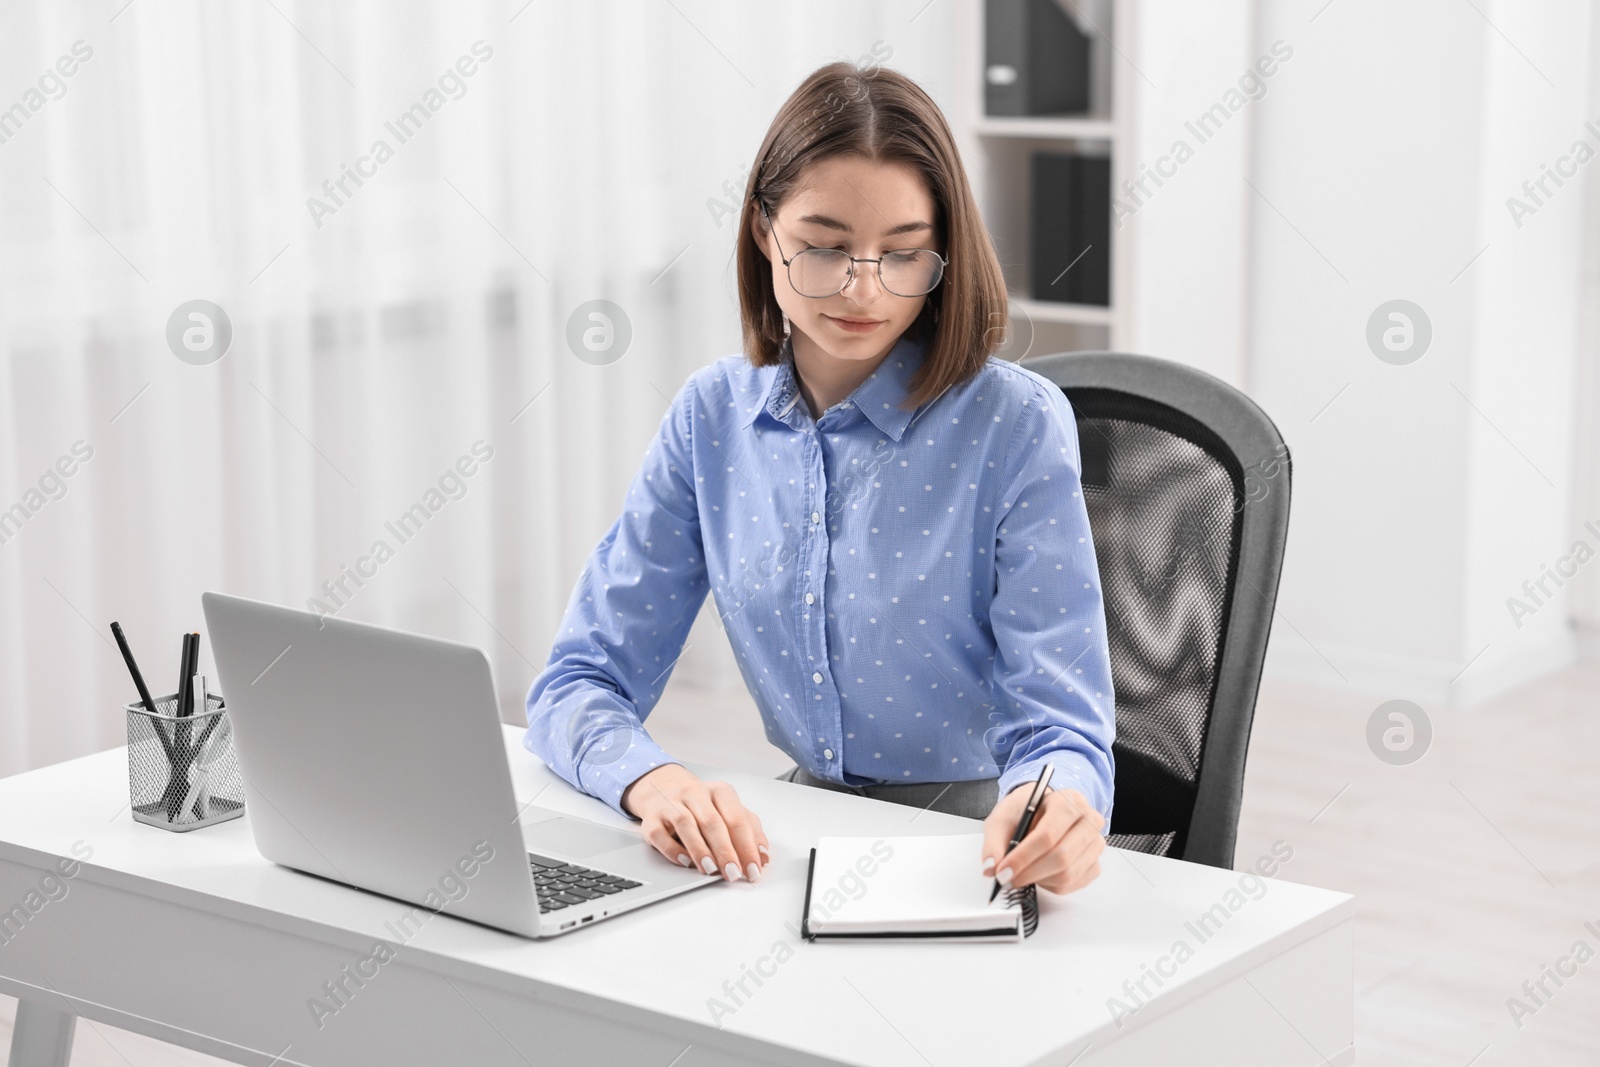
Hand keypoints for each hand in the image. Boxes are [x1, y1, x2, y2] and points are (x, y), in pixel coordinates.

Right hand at [621, 764, 769, 882]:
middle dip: (725, 851)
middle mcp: (695, 794)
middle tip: (734, 873)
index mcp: (720, 792)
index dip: (747, 846)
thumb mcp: (730, 812)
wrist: (664, 790)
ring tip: (711, 869)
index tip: (753, 868)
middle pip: (712, 822)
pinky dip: (673, 850)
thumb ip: (750, 831)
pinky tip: (685, 862)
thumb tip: (762, 857)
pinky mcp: (652, 819)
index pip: (737, 818)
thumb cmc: (703, 807)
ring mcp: (671, 804)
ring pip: (686, 824)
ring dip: (700, 849)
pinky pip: (660, 834)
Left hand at [981, 783, 1104, 894]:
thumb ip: (994, 842)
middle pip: (1061, 856)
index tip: (1003, 871)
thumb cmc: (1024, 812)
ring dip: (1038, 880)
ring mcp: (1096, 844)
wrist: (1042, 810)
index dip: (1023, 857)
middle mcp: (1089, 820)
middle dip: (1029, 872)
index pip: (1048, 835)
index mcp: (1069, 800)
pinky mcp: (1095, 864)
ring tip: (1022, 873)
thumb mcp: (1002, 818)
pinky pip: (1072, 884)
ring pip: (1067, 874)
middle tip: (1006, 879)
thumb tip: (990, 868)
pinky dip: (1050, 885)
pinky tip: (1039, 873)